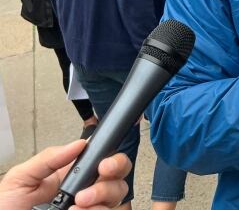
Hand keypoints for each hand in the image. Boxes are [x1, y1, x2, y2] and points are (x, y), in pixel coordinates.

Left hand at [0, 139, 130, 209]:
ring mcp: (87, 209)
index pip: (104, 161)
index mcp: (71, 176)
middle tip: (90, 187)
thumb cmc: (6, 208)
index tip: (103, 164)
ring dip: (100, 200)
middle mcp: (85, 193)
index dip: (113, 159)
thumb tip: (78, 144)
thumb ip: (48, 159)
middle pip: (118, 181)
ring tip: (77, 206)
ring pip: (116, 201)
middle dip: (110, 180)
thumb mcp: (21, 179)